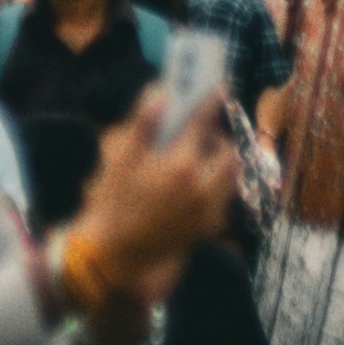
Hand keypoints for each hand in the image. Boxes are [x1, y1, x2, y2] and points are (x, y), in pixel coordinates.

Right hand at [72, 84, 240, 299]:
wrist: (116, 257)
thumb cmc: (113, 204)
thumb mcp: (120, 159)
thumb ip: (144, 122)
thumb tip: (161, 91)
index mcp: (181, 164)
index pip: (205, 123)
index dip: (211, 101)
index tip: (219, 86)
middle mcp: (202, 187)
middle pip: (228, 151)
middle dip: (219, 137)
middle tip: (203, 130)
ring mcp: (207, 211)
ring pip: (230, 176)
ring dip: (221, 161)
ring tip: (200, 156)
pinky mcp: (206, 229)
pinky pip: (222, 199)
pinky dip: (216, 186)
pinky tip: (194, 184)